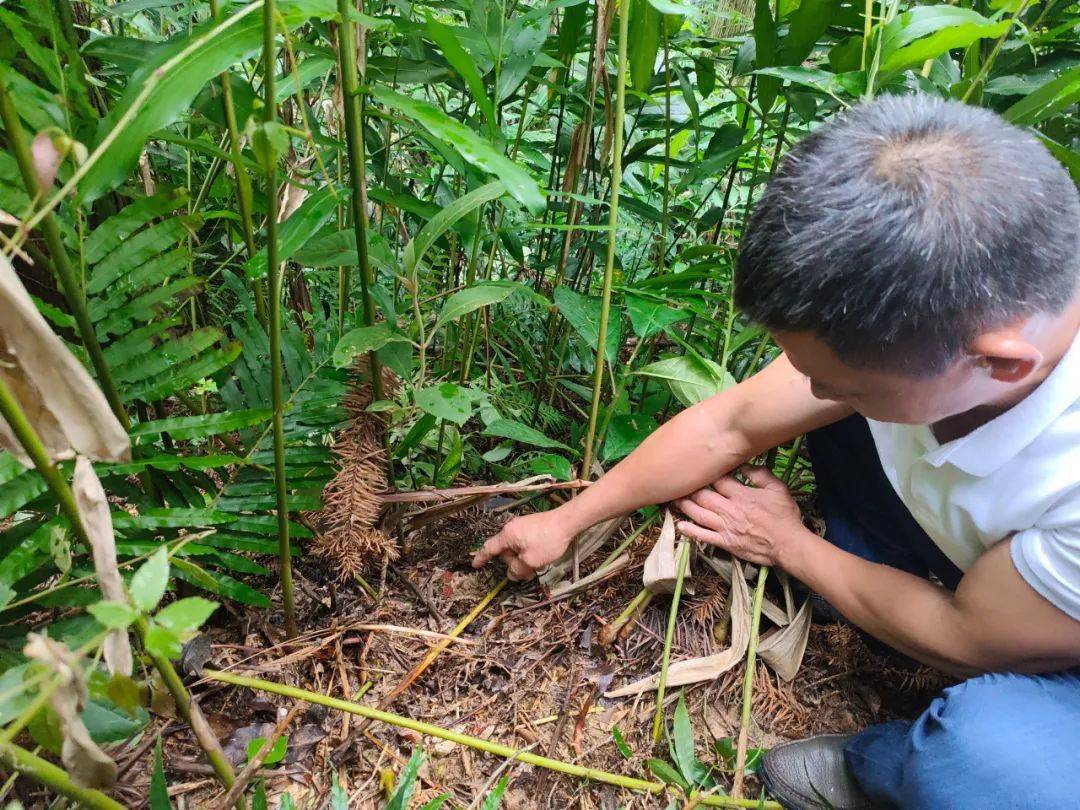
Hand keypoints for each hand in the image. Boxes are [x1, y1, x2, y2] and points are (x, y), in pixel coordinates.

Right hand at [472, 510, 574, 579]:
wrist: (567, 522)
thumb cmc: (547, 541)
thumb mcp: (531, 561)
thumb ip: (518, 570)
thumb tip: (512, 574)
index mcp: (507, 535)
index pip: (489, 548)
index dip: (481, 558)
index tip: (475, 565)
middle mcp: (512, 528)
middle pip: (506, 551)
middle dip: (514, 563)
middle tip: (528, 573)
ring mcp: (522, 526)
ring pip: (517, 548)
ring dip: (524, 559)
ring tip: (539, 565)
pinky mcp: (532, 526)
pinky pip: (525, 542)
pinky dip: (530, 552)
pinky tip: (542, 556)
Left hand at [674, 465, 807, 567]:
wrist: (788, 544)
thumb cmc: (784, 516)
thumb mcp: (777, 489)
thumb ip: (760, 474)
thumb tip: (744, 464)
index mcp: (741, 495)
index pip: (718, 481)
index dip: (707, 474)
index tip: (699, 469)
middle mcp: (730, 510)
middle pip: (703, 496)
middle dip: (689, 489)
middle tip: (677, 483)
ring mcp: (725, 528)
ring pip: (699, 514)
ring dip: (685, 506)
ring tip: (674, 499)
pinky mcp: (725, 543)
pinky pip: (704, 537)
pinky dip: (691, 531)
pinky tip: (680, 525)